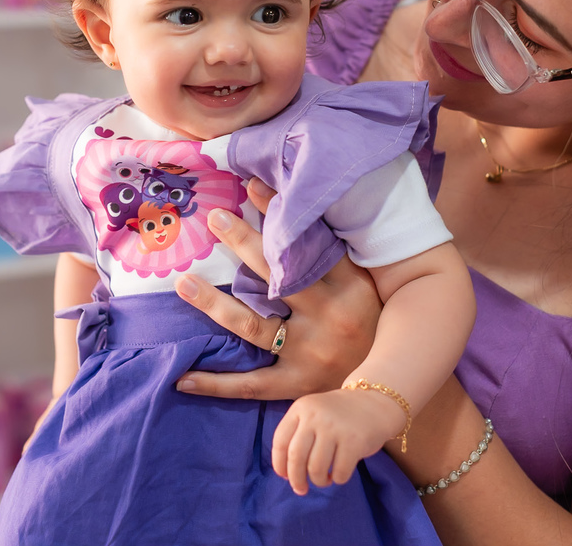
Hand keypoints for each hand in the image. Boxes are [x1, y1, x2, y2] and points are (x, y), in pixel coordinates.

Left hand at [174, 178, 382, 399]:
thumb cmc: (374, 322)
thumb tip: (293, 205)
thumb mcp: (366, 282)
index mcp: (351, 287)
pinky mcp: (296, 386)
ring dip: (214, 304)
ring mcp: (310, 354)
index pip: (309, 245)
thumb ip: (333, 252)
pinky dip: (216, 383)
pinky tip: (183, 378)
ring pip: (254, 325)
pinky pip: (250, 384)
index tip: (251, 186)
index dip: (280, 216)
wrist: (388, 386)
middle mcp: (330, 318)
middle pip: (277, 277)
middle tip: (213, 218)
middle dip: (243, 243)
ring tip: (184, 283)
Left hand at [272, 387, 406, 494]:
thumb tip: (285, 473)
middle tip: (300, 489)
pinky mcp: (354, 442)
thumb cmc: (339, 415)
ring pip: (316, 468)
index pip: (280, 441)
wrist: (375, 402)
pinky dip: (338, 480)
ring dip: (318, 481)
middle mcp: (316, 416)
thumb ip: (298, 434)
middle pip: (295, 457)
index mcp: (301, 407)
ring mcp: (335, 428)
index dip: (279, 464)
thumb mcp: (314, 413)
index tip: (284, 476)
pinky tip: (339, 474)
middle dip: (296, 479)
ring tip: (324, 479)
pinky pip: (340, 472)